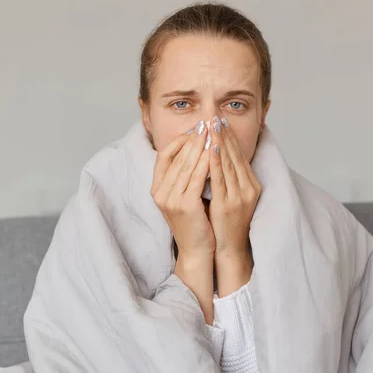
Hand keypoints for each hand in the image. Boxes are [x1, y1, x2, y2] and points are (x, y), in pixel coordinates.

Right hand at [151, 119, 215, 321]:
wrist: (197, 250)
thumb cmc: (195, 221)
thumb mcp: (184, 195)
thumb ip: (184, 174)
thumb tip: (195, 148)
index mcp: (157, 188)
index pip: (164, 154)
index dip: (180, 139)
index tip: (196, 128)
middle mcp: (159, 192)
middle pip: (176, 156)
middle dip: (194, 137)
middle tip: (207, 122)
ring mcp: (169, 199)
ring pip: (187, 164)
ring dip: (201, 145)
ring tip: (212, 130)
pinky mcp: (184, 205)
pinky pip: (196, 177)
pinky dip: (206, 161)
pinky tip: (216, 150)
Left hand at [208, 116, 260, 295]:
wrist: (230, 249)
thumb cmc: (228, 223)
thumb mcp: (232, 196)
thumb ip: (229, 178)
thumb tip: (220, 157)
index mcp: (251, 184)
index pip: (239, 155)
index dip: (229, 136)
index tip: (220, 120)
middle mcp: (248, 187)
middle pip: (235, 155)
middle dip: (224, 134)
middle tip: (215, 115)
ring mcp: (240, 196)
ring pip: (229, 163)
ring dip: (220, 142)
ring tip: (212, 125)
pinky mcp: (229, 204)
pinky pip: (221, 178)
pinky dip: (216, 162)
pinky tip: (211, 148)